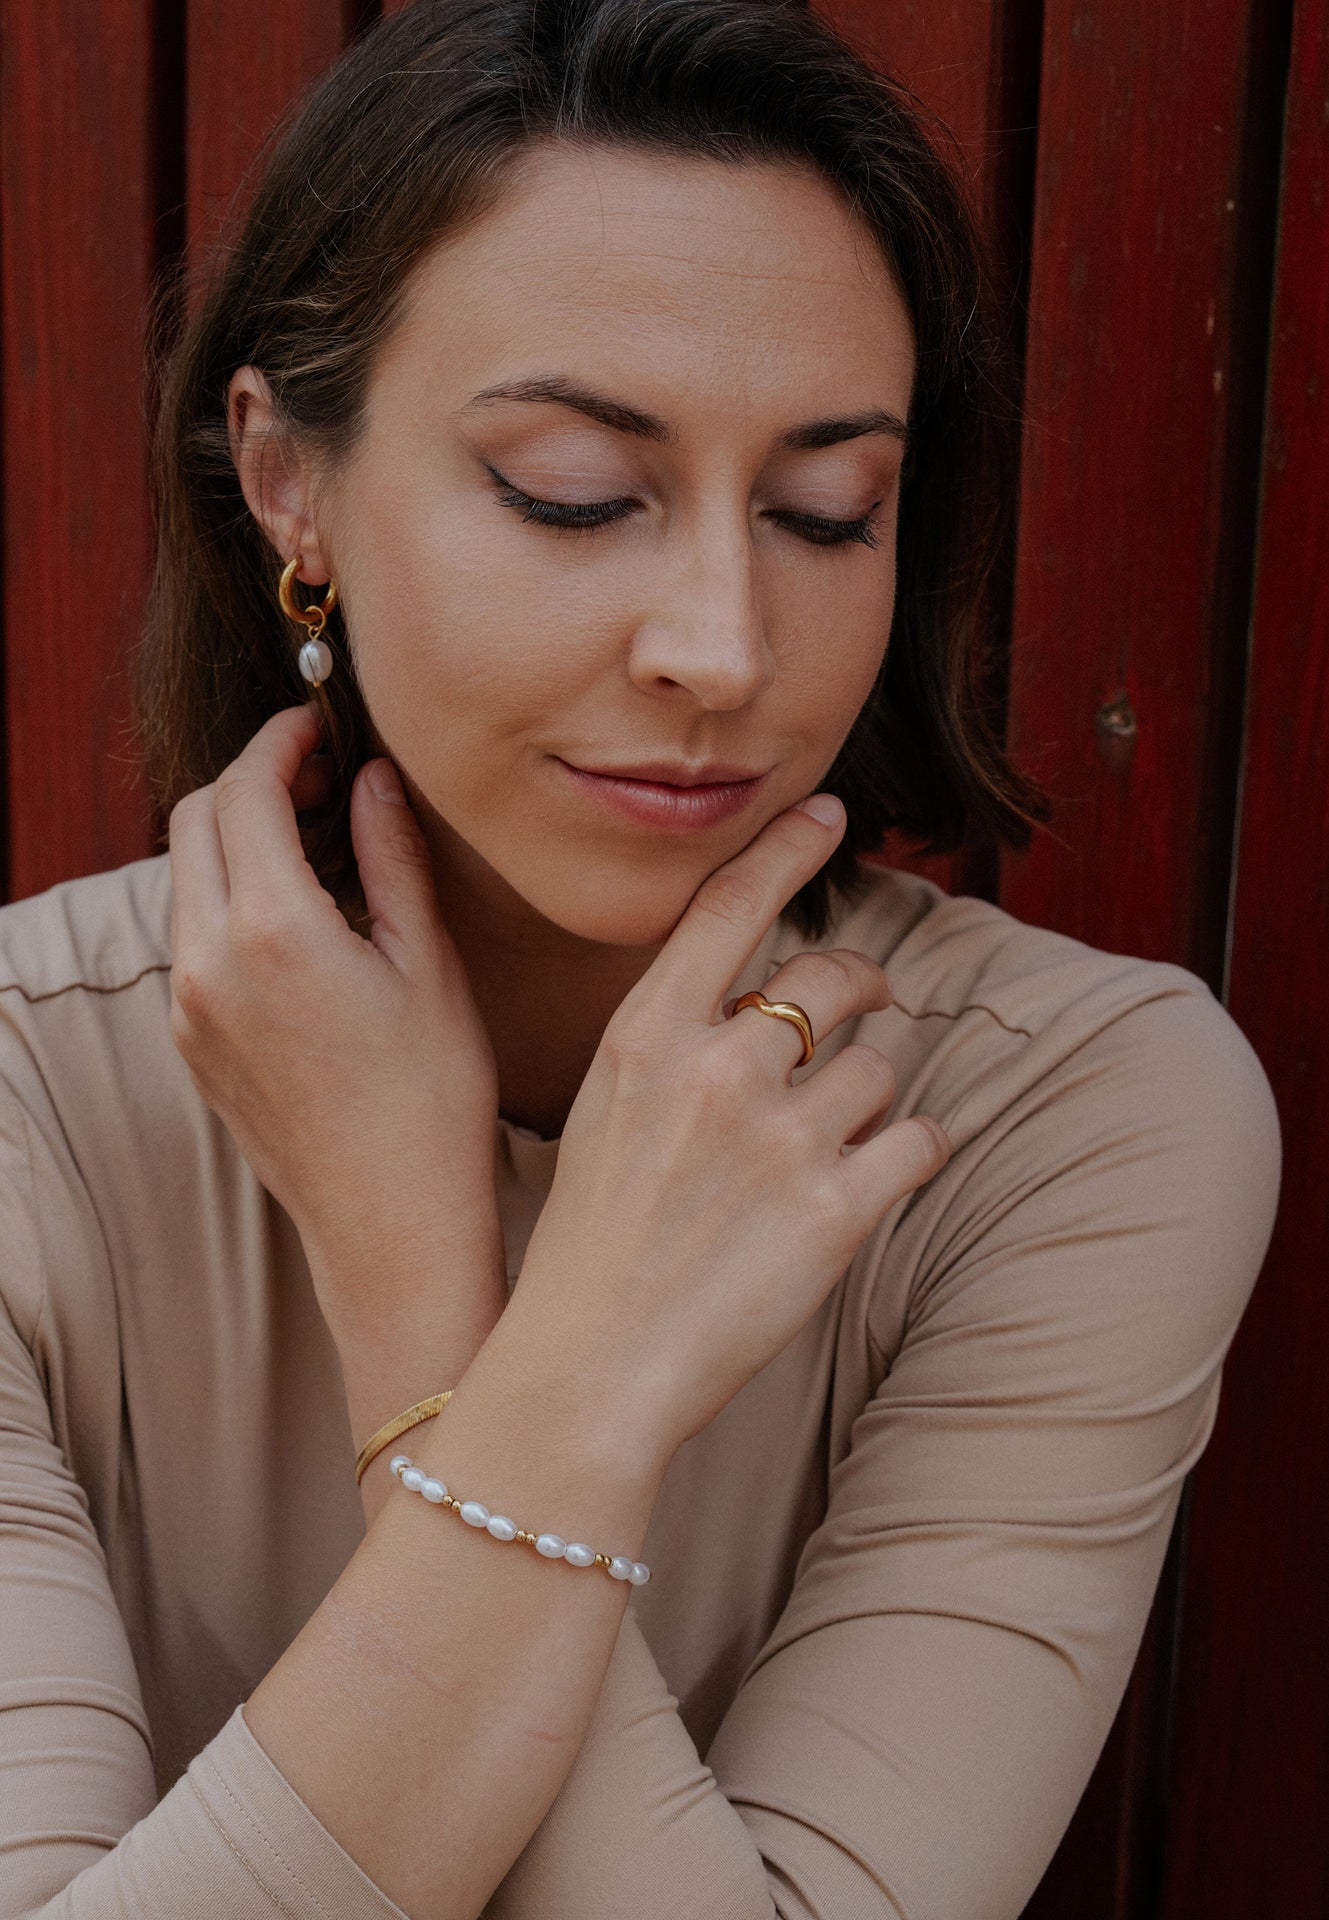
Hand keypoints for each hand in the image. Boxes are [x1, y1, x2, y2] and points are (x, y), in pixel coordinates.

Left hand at [167, 703, 506, 1362]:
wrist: (390, 1225)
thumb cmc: (432, 1102)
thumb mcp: (428, 965)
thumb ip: (391, 857)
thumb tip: (372, 780)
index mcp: (272, 932)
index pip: (243, 792)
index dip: (279, 742)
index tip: (318, 727)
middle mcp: (207, 964)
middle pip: (192, 823)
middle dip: (246, 781)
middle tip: (319, 777)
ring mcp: (188, 1009)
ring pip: (183, 880)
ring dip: (233, 840)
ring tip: (316, 843)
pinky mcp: (190, 1045)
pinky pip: (189, 938)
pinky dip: (227, 899)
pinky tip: (298, 916)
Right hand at [504, 794, 950, 1460]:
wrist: (588, 1370)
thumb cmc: (592, 1243)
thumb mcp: (606, 1111)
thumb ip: (676, 1042)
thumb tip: (764, 999)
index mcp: (645, 1037)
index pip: (729, 907)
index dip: (787, 849)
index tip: (828, 814)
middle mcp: (715, 1069)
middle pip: (833, 977)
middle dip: (865, 985)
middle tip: (869, 1005)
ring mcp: (779, 1139)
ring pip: (881, 1069)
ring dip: (873, 1099)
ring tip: (830, 1148)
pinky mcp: (835, 1211)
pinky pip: (919, 1141)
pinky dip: (913, 1152)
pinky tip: (882, 1176)